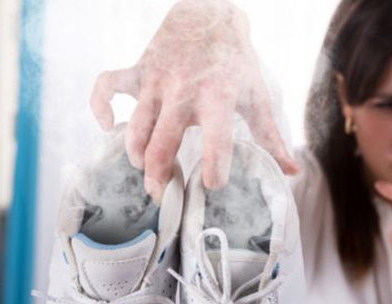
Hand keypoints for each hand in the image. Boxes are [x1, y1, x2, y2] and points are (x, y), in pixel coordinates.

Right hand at [89, 0, 298, 202]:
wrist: (209, 13)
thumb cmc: (235, 61)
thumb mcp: (257, 96)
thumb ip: (270, 137)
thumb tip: (291, 172)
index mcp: (218, 98)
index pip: (216, 141)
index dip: (214, 168)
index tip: (212, 185)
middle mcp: (183, 92)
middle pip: (163, 144)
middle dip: (159, 177)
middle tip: (162, 196)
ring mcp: (156, 81)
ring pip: (135, 127)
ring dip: (135, 154)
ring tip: (143, 170)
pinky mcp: (138, 71)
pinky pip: (105, 87)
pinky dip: (99, 106)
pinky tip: (107, 126)